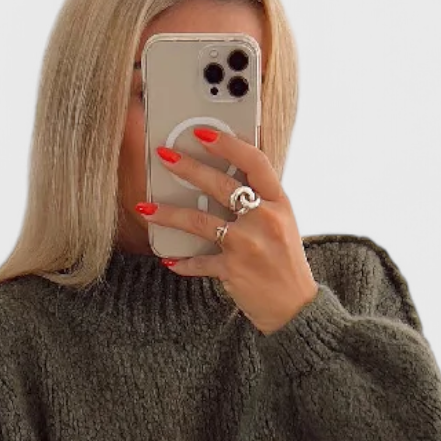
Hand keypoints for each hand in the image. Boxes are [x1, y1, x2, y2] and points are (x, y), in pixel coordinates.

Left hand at [134, 128, 318, 334]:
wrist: (294, 307)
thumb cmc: (285, 262)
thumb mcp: (283, 223)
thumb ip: (260, 201)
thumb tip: (224, 178)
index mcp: (279, 202)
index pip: (255, 162)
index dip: (228, 144)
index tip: (203, 133)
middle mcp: (265, 219)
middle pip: (220, 185)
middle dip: (188, 168)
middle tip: (165, 156)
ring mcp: (248, 245)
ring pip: (199, 221)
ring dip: (169, 214)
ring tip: (146, 209)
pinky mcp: (233, 270)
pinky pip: (198, 262)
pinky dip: (182, 262)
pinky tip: (169, 260)